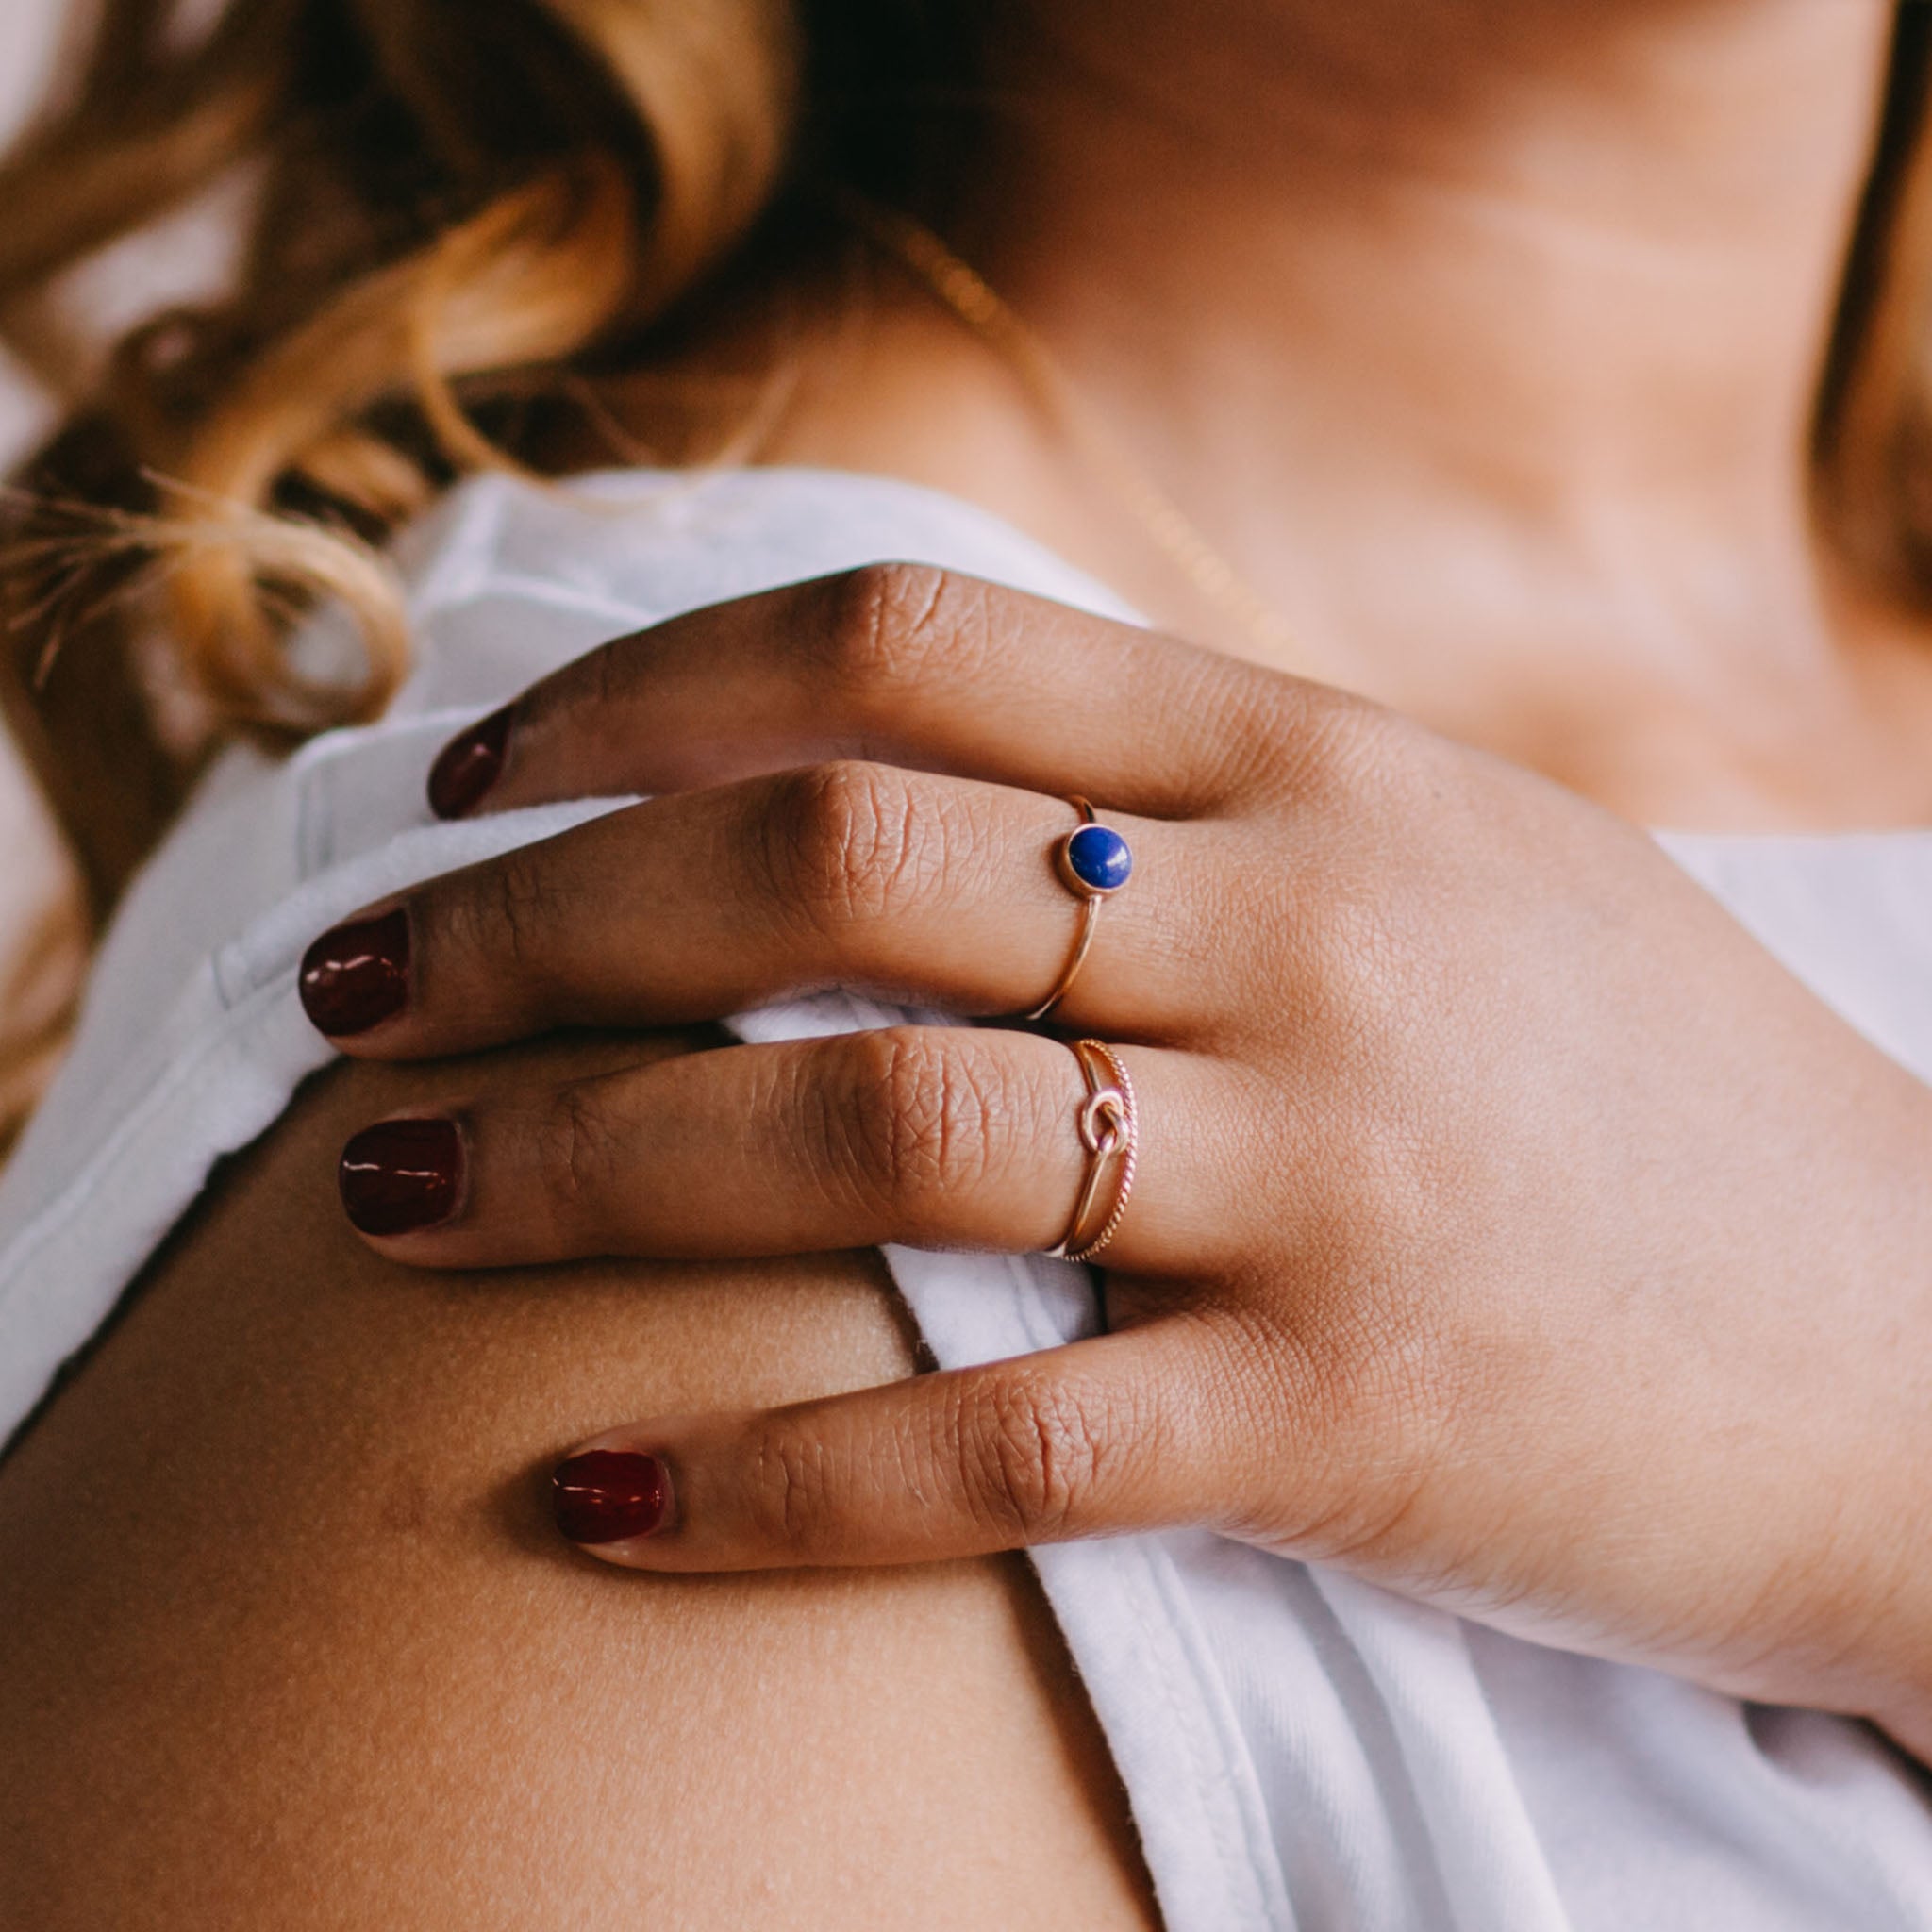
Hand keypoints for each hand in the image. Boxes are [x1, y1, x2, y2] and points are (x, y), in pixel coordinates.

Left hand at [301, 565, 1931, 1747]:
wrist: (1925, 1348)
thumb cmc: (1650, 1092)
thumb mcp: (1445, 856)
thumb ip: (1191, 797)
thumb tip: (888, 770)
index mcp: (1317, 765)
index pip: (905, 642)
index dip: (643, 688)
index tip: (475, 767)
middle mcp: (1310, 935)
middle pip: (823, 862)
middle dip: (529, 917)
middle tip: (353, 989)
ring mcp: (1334, 1175)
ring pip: (867, 1132)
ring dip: (580, 1160)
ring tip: (390, 1200)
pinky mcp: (1347, 1420)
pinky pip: (998, 1443)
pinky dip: (769, 1481)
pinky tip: (595, 1494)